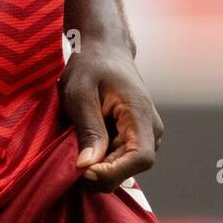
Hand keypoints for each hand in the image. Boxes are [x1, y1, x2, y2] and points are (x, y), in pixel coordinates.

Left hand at [58, 40, 163, 192]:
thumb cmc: (90, 66)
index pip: (140, 157)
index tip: (85, 171)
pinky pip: (121, 158)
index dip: (114, 171)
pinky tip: (84, 146)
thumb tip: (87, 167)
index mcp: (140, 113)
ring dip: (100, 166)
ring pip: (125, 166)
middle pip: (131, 166)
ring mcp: (145, 133)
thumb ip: (88, 129)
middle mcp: (150, 128)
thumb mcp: (80, 94)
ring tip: (76, 149)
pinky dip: (102, 159)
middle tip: (71, 165)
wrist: (104, 50)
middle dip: (101, 172)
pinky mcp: (135, 136)